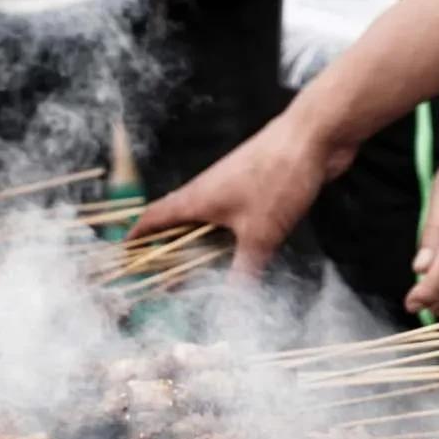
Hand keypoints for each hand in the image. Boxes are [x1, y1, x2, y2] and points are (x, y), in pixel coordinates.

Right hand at [128, 113, 356, 276]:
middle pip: (177, 225)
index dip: (135, 239)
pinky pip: (232, 219)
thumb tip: (232, 302)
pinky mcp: (254, 187)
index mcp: (195, 200)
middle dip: (168, 253)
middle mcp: (207, 192)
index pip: (152, 219)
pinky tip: (241, 255)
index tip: (123, 258)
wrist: (314, 136)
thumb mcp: (260, 234)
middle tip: (164, 282)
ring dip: (200, 248)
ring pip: (206, 223)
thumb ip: (244, 270)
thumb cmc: (279, 177)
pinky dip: (228, 238)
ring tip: (199, 276)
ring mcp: (231, 187)